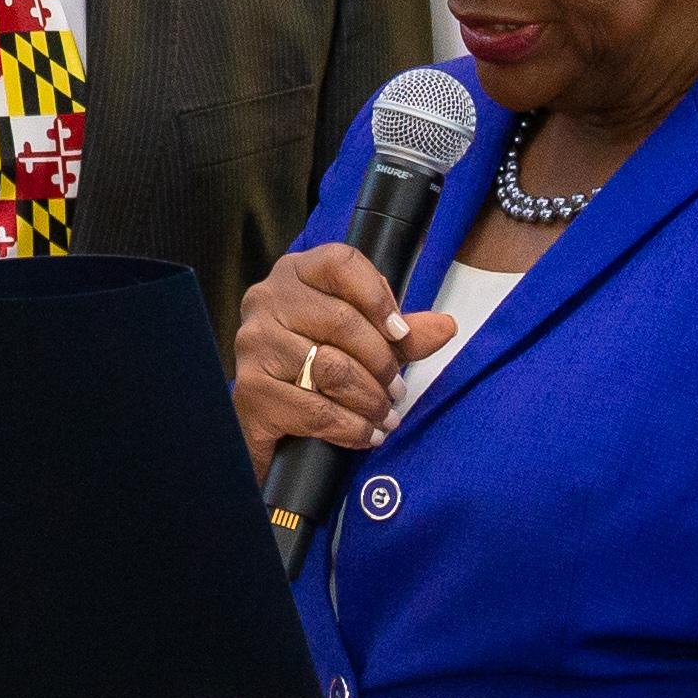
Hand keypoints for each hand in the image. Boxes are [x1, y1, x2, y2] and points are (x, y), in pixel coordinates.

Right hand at [230, 243, 449, 460]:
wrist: (265, 416)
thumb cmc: (315, 366)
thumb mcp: (362, 342)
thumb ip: (401, 334)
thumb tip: (447, 326)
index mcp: (294, 274)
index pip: (340, 263)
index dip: (378, 296)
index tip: (401, 333)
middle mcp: (266, 300)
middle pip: (342, 320)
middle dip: (382, 363)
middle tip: (398, 391)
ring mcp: (254, 344)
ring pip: (330, 368)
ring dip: (370, 400)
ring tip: (386, 416)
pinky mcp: (250, 390)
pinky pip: (314, 410)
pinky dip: (350, 428)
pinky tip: (366, 435)